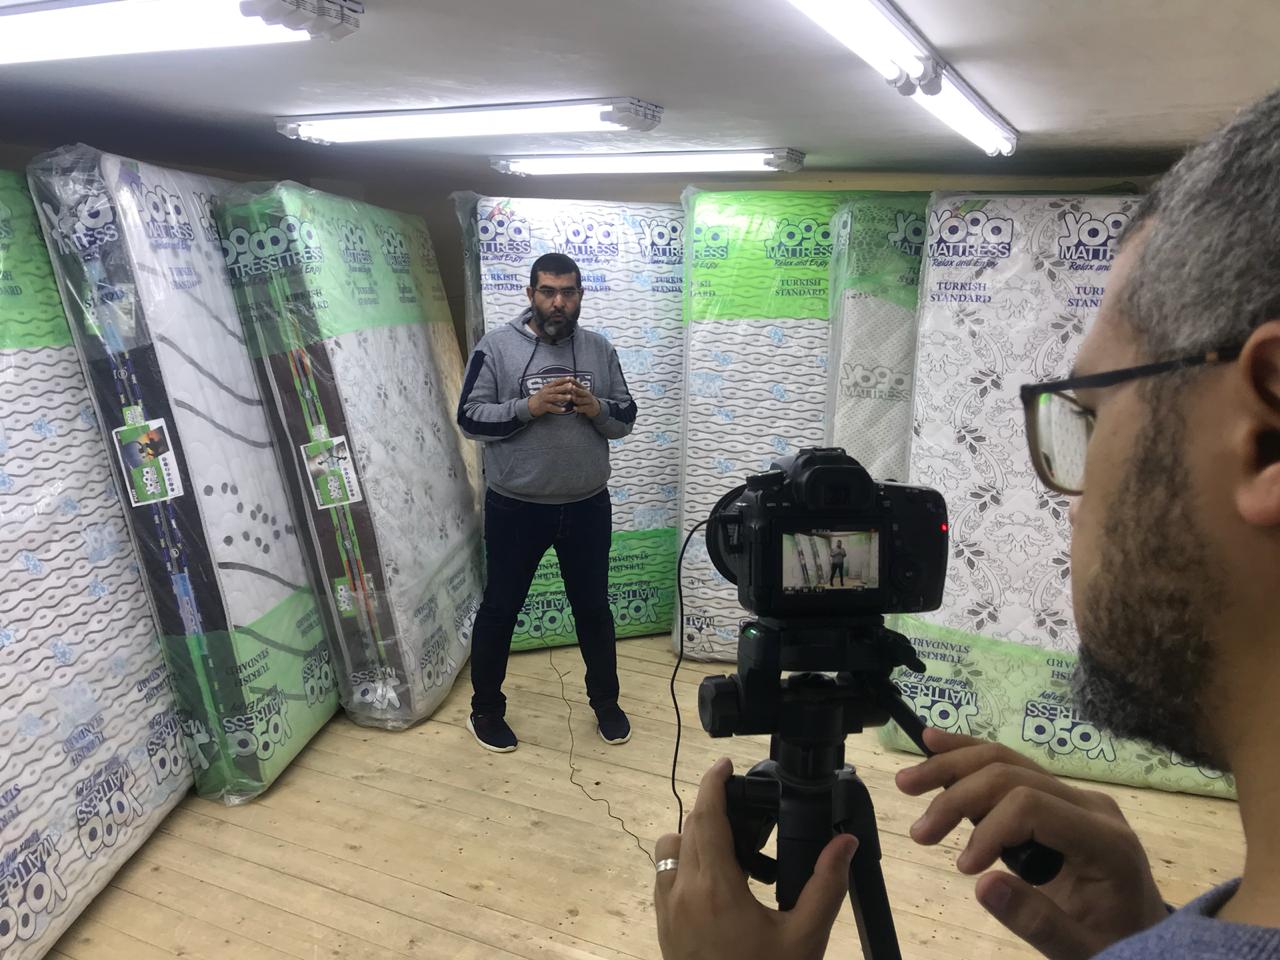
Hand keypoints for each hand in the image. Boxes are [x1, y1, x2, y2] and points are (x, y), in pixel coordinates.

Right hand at [528, 377, 574, 416]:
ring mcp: (544, 399)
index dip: (563, 379)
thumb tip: (568, 383)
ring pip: (554, 397)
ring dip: (562, 397)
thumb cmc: (542, 397)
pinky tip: (564, 410)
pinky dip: (558, 409)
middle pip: (556, 389)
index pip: (556, 382)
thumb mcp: (547, 390)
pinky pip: (552, 407)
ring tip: (570, 397)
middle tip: (572, 386)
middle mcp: (546, 392)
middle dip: (564, 387)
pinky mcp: (544, 406)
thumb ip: (556, 387)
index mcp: (548, 387)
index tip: (570, 378)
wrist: (531, 405)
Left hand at [570, 381, 600, 417]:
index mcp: (584, 389)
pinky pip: (583, 408)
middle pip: (581, 391)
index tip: (570, 378)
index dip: (575, 381)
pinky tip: (574, 408)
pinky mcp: (589, 408)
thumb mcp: (581, 391)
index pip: (579, 384)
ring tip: (572, 398)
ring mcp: (588, 401)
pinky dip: (578, 408)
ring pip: (582, 400)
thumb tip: (569, 378)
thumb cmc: (584, 397)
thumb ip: (575, 386)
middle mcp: (587, 394)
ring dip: (577, 399)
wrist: (594, 407)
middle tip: (571, 387)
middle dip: (576, 389)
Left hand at [654, 758, 856, 959]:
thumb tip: (845, 841)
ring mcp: (667, 910)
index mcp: (716, 887)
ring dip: (693, 836)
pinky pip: (665, 877)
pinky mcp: (663, 927)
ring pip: (669, 849)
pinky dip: (684, 864)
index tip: (724, 764)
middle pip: (687, 827)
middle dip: (710, 807)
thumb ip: (826, 885)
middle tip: (743, 807)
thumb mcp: (805, 937)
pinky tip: (717, 883)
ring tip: (730, 848)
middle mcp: (683, 891)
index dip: (712, 783)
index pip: (706, 817)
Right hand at [897, 728, 1167, 959]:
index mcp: (1104, 839)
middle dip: (957, 796)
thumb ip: (1037, 920)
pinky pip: (1011, 766)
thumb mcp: (1082, 948)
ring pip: (1006, 761)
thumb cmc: (1118, 942)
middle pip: (1012, 776)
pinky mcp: (1057, 797)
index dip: (988, 829)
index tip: (962, 869)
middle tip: (919, 831)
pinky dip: (970, 755)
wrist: (1142, 932)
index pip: (1032, 805)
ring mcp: (1074, 796)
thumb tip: (982, 885)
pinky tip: (934, 743)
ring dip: (952, 767)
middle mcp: (1090, 804)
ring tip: (908, 782)